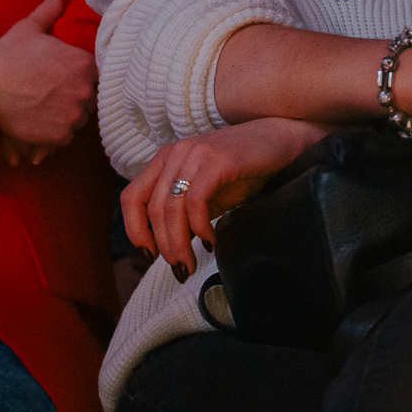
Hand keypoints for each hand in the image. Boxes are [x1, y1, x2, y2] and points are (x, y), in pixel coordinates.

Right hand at [0, 0, 96, 165]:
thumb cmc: (8, 57)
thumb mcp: (28, 28)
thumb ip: (48, 11)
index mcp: (83, 64)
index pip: (96, 73)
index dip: (81, 75)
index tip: (66, 76)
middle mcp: (84, 91)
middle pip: (90, 97)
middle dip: (76, 95)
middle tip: (54, 92)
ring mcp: (73, 115)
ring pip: (79, 117)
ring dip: (68, 114)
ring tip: (47, 108)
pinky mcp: (60, 135)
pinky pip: (66, 136)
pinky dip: (56, 132)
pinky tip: (41, 121)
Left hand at [121, 117, 328, 277]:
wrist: (279, 142)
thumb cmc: (243, 171)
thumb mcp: (205, 194)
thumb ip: (184, 215)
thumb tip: (169, 249)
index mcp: (163, 160)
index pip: (131, 198)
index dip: (135, 230)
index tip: (150, 255)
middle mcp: (173, 154)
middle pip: (152, 209)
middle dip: (164, 246)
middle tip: (180, 268)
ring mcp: (193, 155)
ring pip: (171, 208)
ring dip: (178, 243)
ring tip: (191, 263)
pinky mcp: (215, 161)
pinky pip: (195, 201)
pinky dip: (199, 227)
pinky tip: (210, 241)